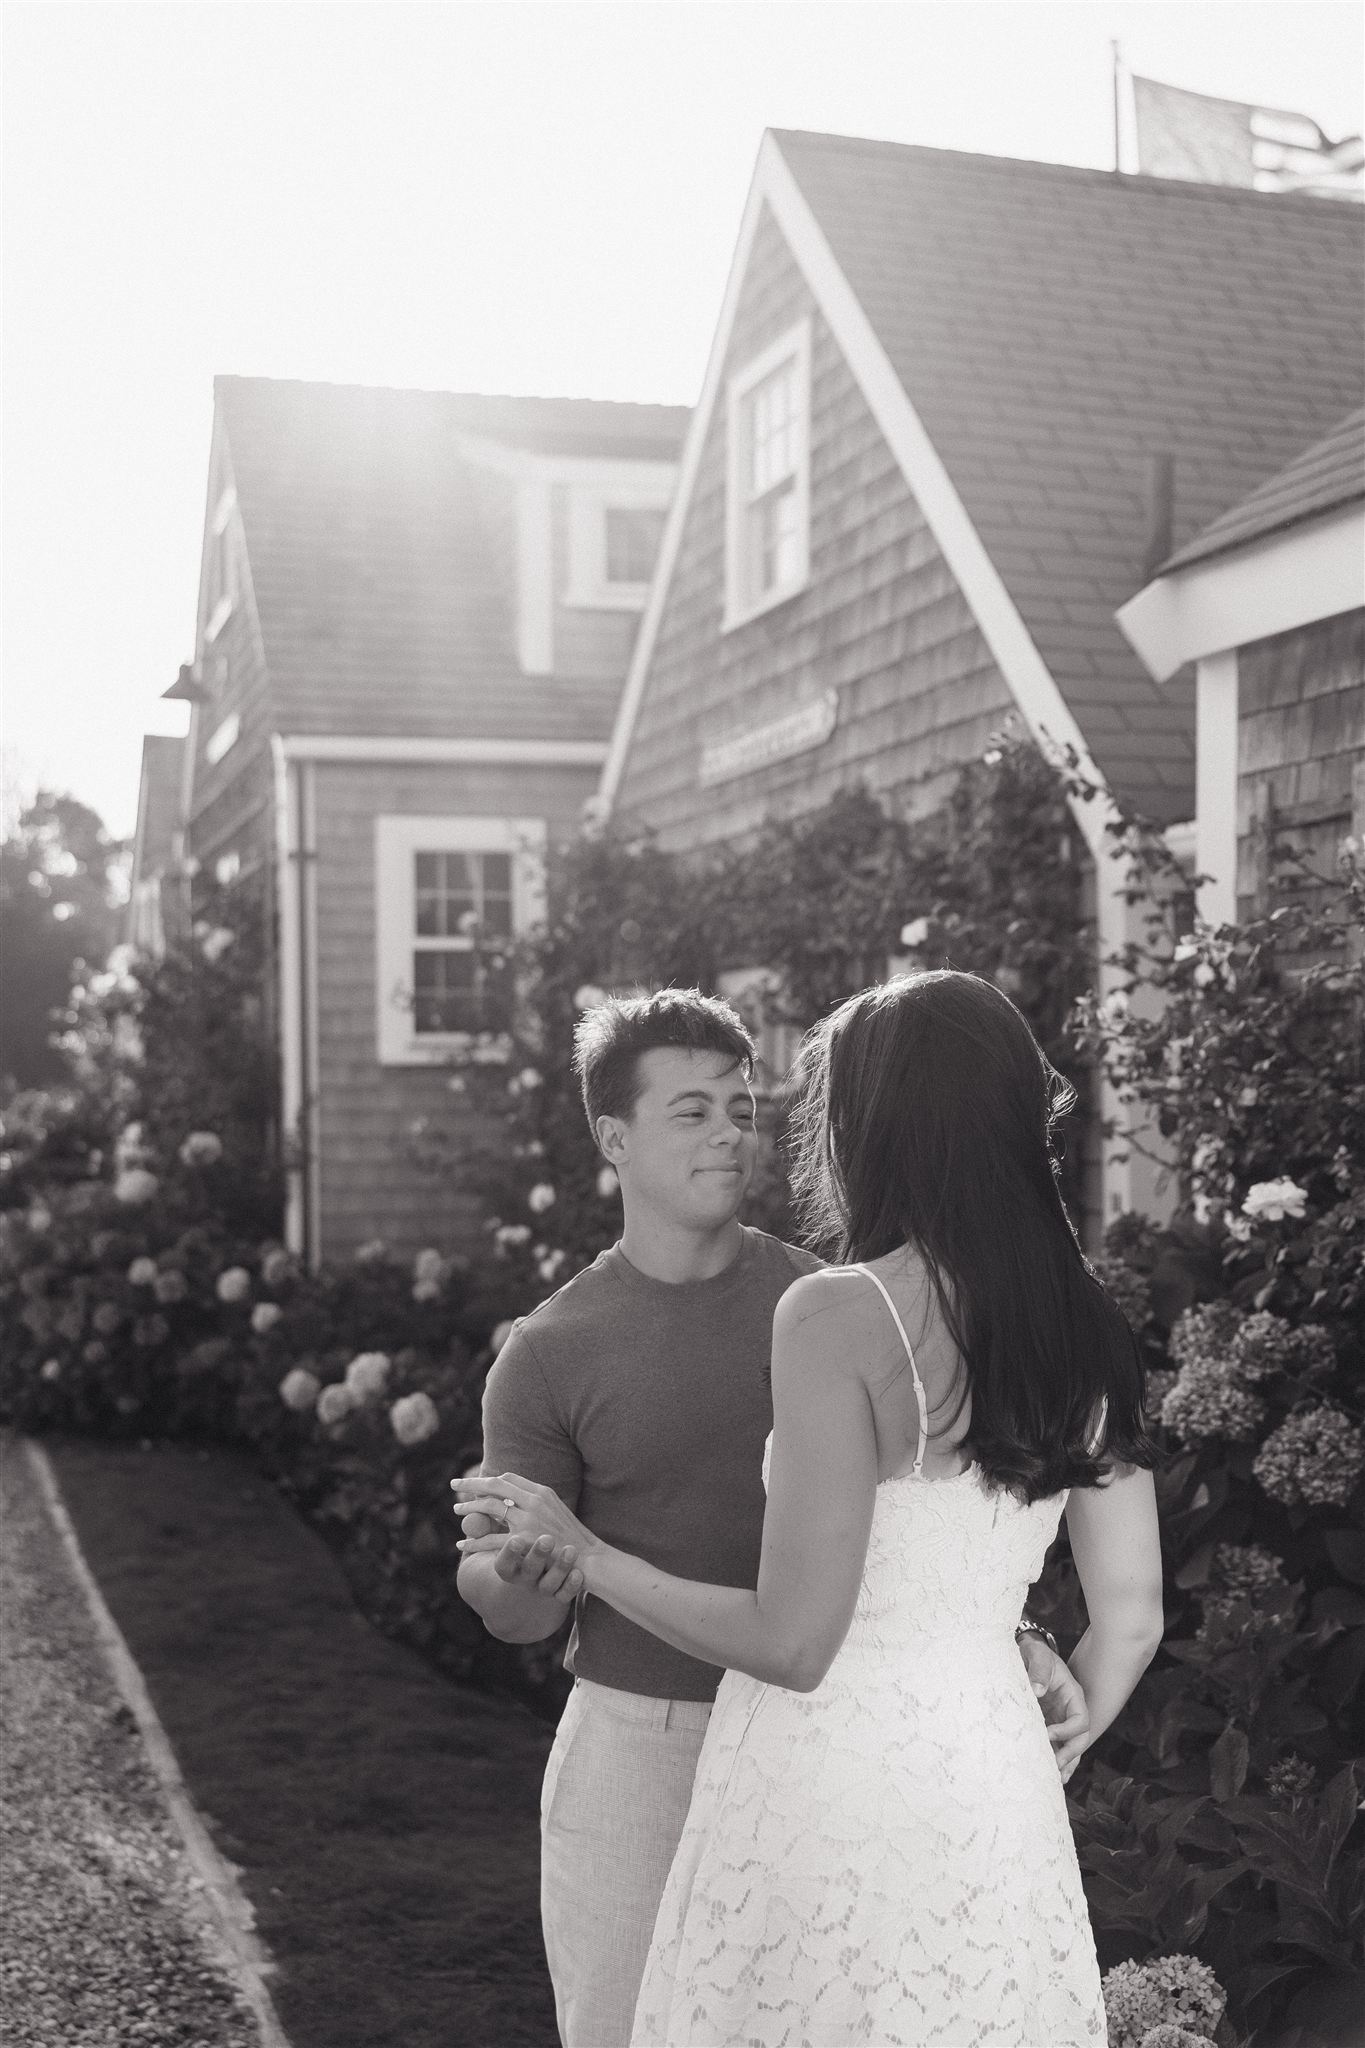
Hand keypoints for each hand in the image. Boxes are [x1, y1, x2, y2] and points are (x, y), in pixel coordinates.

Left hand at [451, 1472, 600, 1572]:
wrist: (589, 1559)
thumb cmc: (572, 1538)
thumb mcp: (557, 1511)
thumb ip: (536, 1502)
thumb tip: (515, 1497)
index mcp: (542, 1491)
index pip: (509, 1478)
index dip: (490, 1479)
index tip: (476, 1484)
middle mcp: (535, 1500)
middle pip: (496, 1485)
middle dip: (472, 1484)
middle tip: (454, 1484)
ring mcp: (529, 1520)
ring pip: (490, 1507)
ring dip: (470, 1509)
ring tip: (456, 1510)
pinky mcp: (524, 1541)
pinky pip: (491, 1540)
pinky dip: (474, 1541)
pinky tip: (462, 1544)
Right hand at [483, 1530, 583, 1603]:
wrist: (527, 1587)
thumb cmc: (505, 1555)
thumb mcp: (487, 1547)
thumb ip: (480, 1530)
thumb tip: (472, 1514)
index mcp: (507, 1569)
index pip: (504, 1564)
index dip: (509, 1553)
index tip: (516, 1539)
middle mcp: (524, 1577)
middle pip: (530, 1570)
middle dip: (537, 1555)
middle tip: (547, 1538)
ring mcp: (542, 1586)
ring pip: (550, 1583)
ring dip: (560, 1567)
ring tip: (571, 1550)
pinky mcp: (558, 1592)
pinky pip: (565, 1594)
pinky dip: (572, 1585)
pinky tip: (579, 1574)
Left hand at [1018, 1635, 1089, 1783]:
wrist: (1027, 1653)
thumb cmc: (1034, 1653)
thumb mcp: (1037, 1655)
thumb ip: (1037, 1670)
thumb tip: (1036, 1691)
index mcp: (1073, 1695)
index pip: (1080, 1720)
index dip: (1067, 1731)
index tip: (1047, 1733)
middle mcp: (1071, 1710)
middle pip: (1081, 1738)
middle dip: (1069, 1754)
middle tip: (1053, 1766)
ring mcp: (1062, 1719)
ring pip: (1072, 1747)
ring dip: (1066, 1764)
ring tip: (1055, 1780)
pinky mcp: (1050, 1725)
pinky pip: (1059, 1746)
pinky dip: (1057, 1761)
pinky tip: (1052, 1776)